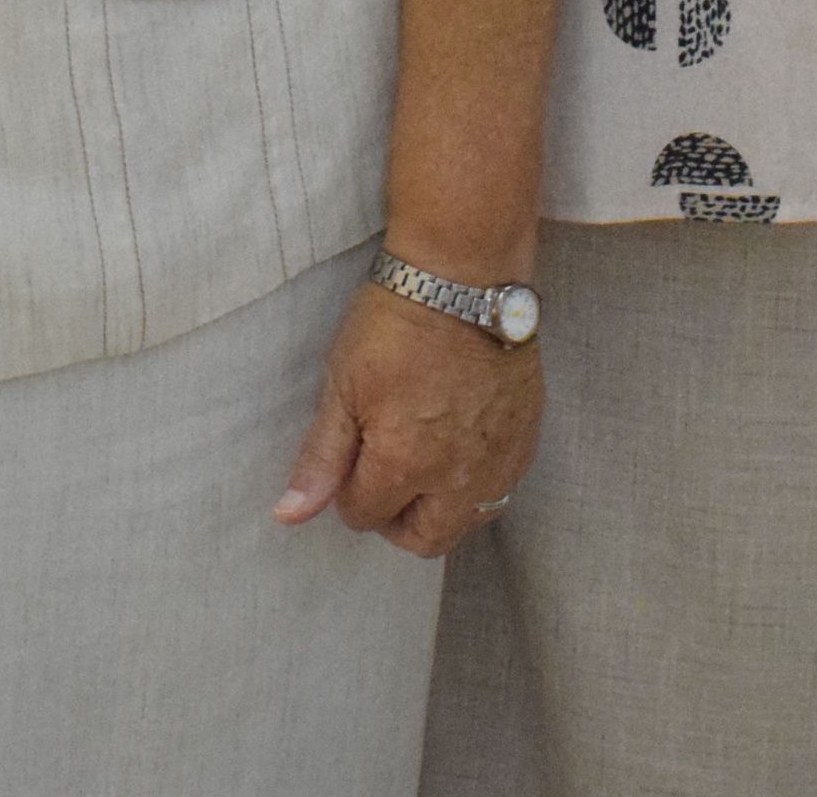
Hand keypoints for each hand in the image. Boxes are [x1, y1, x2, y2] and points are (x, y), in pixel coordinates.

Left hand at [271, 280, 539, 557]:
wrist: (465, 275)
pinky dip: (476, 485)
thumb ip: (321, 459)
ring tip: (421, 466)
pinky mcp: (527, 437)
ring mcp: (499, 459)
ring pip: (467, 521)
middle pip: (423, 540)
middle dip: (395, 520)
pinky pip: (501, 488)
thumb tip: (289, 516)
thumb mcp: (342, 386)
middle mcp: (457, 477)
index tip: (348, 459)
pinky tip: (459, 448)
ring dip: (439, 509)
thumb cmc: (394, 324)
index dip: (347, 493)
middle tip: (382, 478)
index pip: (364, 516)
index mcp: (403, 465)